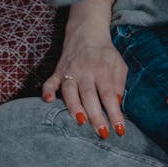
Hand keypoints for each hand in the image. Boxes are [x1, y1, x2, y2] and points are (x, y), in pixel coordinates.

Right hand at [41, 0, 127, 136]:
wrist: (86, 32)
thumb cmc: (105, 54)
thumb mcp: (119, 64)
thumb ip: (119, 83)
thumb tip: (116, 102)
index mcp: (103, 70)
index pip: (109, 94)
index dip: (114, 113)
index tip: (119, 130)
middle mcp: (85, 71)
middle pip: (90, 96)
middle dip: (96, 116)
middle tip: (102, 134)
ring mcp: (70, 71)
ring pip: (70, 92)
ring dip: (74, 107)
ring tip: (80, 122)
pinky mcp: (57, 72)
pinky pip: (50, 82)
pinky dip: (48, 91)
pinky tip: (49, 101)